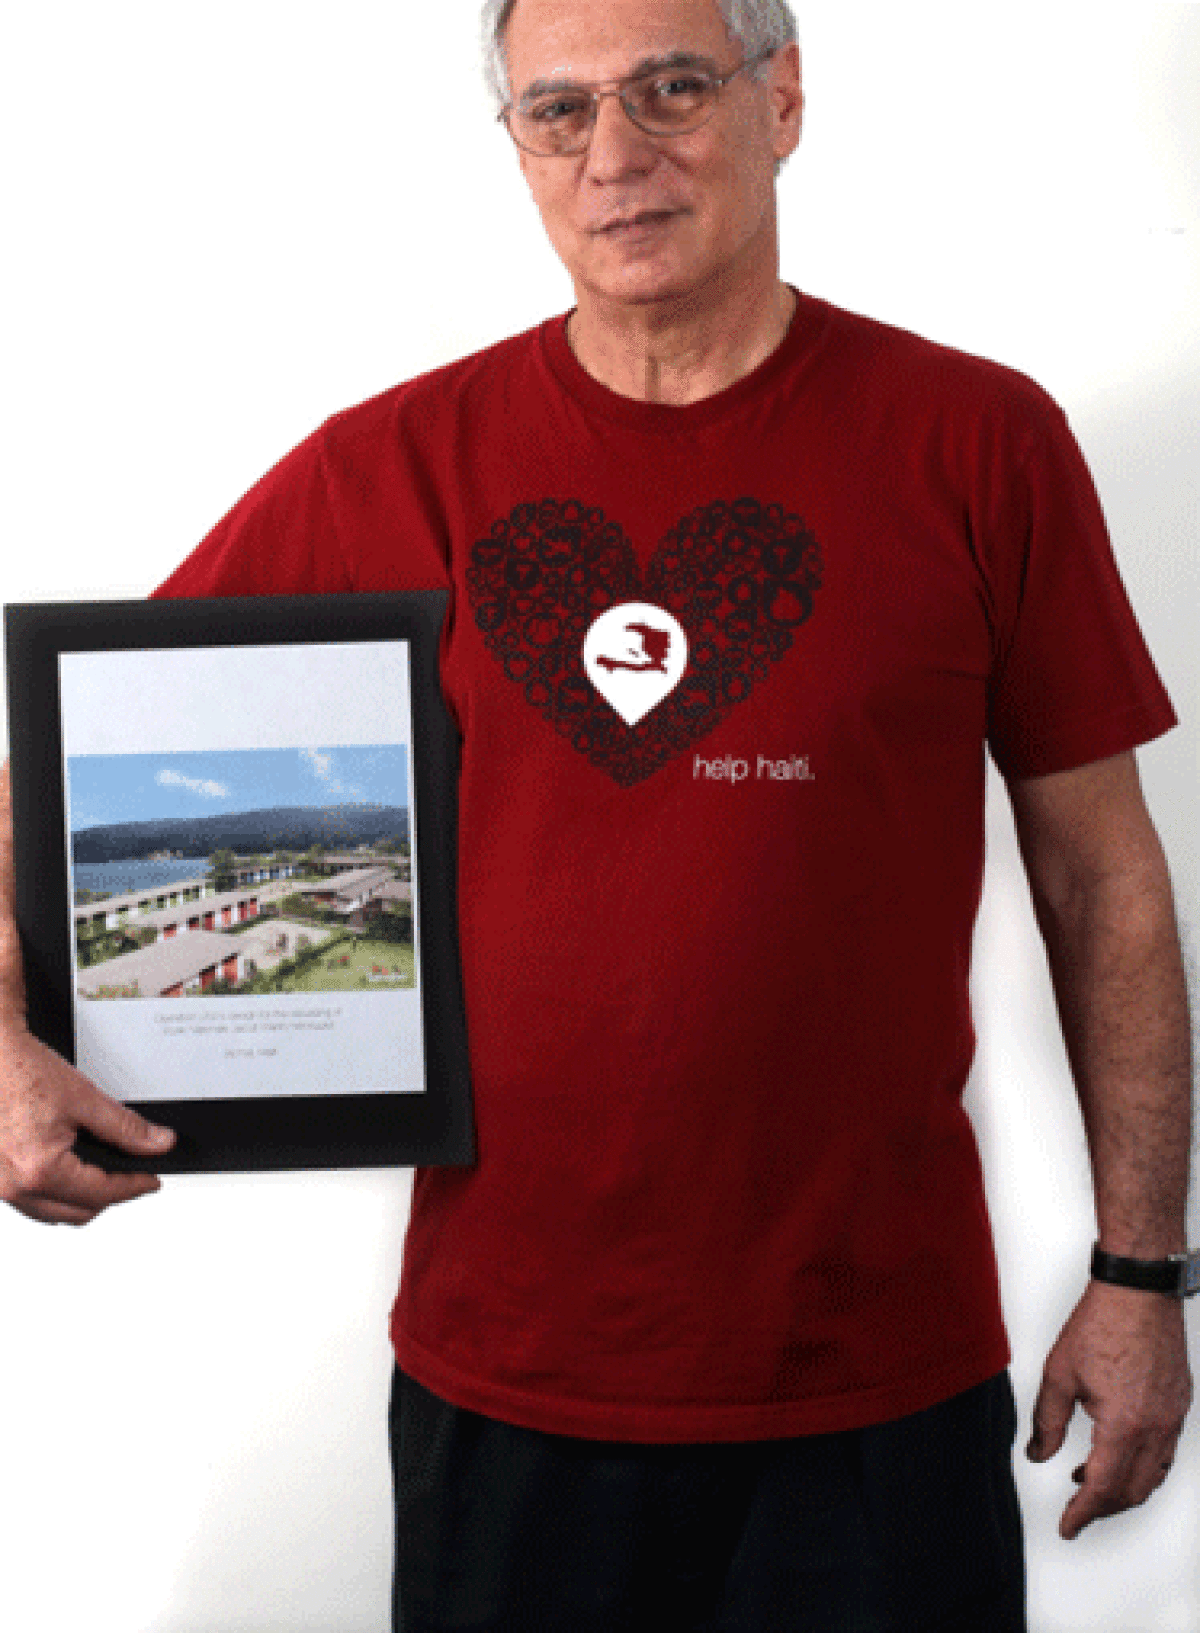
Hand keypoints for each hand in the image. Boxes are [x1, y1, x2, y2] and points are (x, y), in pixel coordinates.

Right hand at [0, 1019, 175, 1224]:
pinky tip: (67, 1171)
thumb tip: (157, 1143)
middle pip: (76, 1213)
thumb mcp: (83, 1098)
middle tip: (133, 1177)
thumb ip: (126, 1127)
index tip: (151, 1181)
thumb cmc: (19, 1071)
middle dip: (109, 1197)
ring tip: (103, 1174)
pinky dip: (53, 1192)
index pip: (101, 1195)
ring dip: (79, 1200)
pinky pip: (28, 1200)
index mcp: (39, 1170)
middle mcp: (14, 1186)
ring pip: (50, 1212)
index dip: (134, 1187)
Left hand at [1025, 1277, 1192, 1539]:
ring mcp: (1172, 1418)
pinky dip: (1142, 1466)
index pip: (1102, 1488)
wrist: (1139, 1291)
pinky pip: (1166, 1453)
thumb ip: (1046, 1421)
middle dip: (1102, 1508)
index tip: (1067, 1526)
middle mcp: (1156, 1428)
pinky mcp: (1179, 1405)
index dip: (1082, 1514)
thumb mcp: (1059, 1374)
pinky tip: (1118, 1455)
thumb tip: (1038, 1454)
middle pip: (1131, 1491)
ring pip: (1153, 1476)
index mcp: (1124, 1425)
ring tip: (1088, 1481)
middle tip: (1076, 1510)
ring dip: (1123, 1489)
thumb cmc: (1102, 1323)